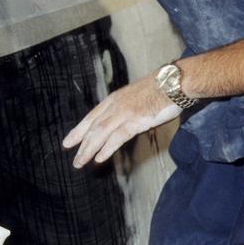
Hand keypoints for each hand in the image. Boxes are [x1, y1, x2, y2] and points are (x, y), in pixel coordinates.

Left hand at [62, 74, 180, 167]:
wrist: (174, 83)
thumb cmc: (160, 89)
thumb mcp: (136, 97)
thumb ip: (126, 109)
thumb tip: (121, 122)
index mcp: (114, 99)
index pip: (91, 116)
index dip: (79, 130)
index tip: (69, 141)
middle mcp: (115, 105)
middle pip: (92, 126)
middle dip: (80, 143)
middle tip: (72, 157)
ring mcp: (124, 112)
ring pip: (100, 133)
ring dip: (89, 149)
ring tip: (80, 162)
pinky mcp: (135, 120)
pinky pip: (117, 137)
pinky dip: (106, 148)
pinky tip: (99, 158)